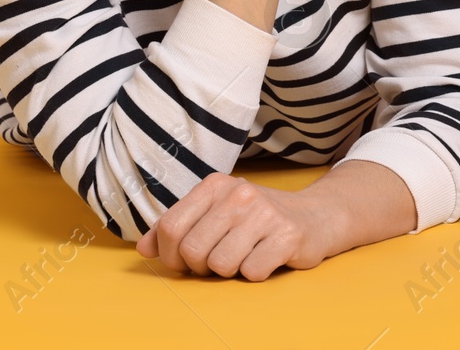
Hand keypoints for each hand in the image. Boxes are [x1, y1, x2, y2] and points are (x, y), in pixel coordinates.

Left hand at [136, 173, 330, 279]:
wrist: (315, 216)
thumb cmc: (256, 219)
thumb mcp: (215, 213)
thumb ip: (177, 228)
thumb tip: (143, 249)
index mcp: (215, 185)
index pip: (170, 227)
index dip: (170, 254)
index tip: (184, 260)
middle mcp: (239, 193)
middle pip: (192, 250)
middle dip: (201, 266)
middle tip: (219, 260)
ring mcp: (265, 213)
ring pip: (220, 265)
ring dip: (230, 271)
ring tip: (245, 255)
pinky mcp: (288, 235)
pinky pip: (251, 272)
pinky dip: (255, 273)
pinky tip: (266, 257)